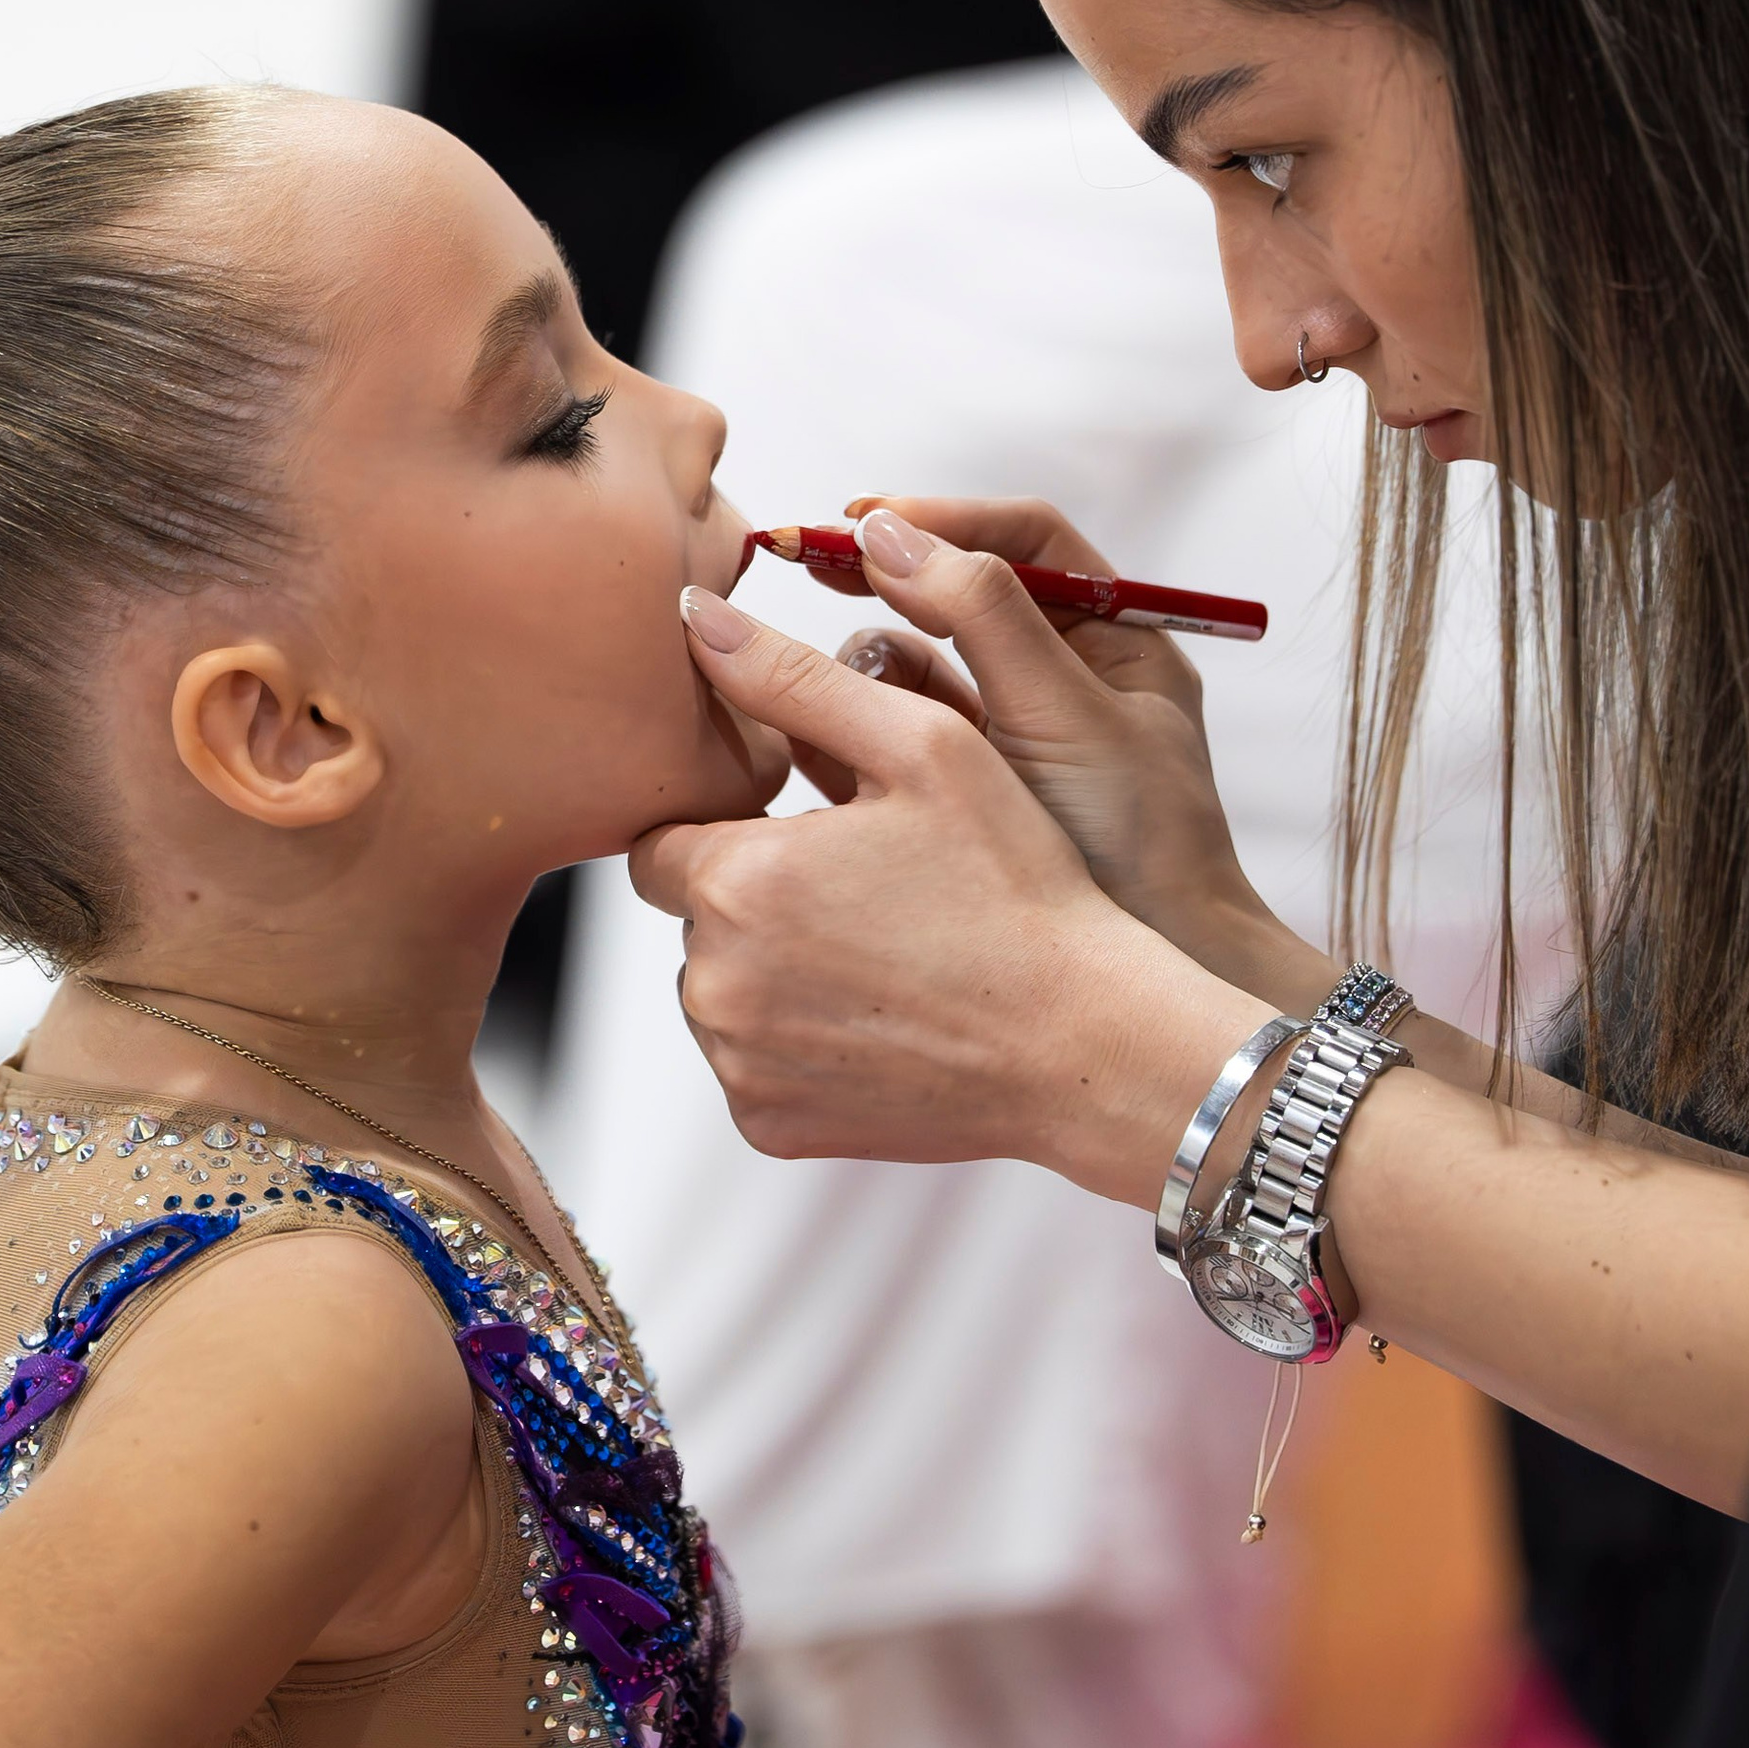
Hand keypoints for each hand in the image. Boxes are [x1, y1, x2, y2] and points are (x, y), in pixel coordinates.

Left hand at [634, 581, 1262, 1192]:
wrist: (1087, 1045)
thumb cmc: (1015, 883)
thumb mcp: (921, 746)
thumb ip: (789, 678)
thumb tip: (692, 620)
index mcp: (735, 879)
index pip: (662, 837)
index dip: (733, 825)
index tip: (810, 831)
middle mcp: (714, 982)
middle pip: (693, 915)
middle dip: (753, 894)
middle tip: (865, 890)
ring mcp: (740, 1065)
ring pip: (719, 989)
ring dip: (770, 966)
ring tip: (881, 954)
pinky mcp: (771, 1127)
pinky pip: (750, 1063)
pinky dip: (796, 1039)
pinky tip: (882, 1018)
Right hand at [810, 499, 1320, 1010]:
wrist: (1135, 1001)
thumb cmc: (1138, 855)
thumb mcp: (1067, 715)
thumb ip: (983, 615)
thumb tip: (890, 532)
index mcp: (1115, 644)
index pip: (1029, 540)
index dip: (948, 516)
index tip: (865, 519)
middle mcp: (1057, 681)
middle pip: (956, 592)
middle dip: (883, 577)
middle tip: (804, 560)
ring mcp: (1000, 742)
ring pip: (913, 667)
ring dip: (870, 672)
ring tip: (843, 701)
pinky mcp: (952, 798)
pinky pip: (887, 737)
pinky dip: (849, 731)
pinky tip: (815, 746)